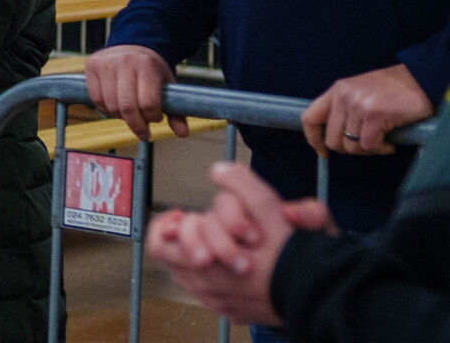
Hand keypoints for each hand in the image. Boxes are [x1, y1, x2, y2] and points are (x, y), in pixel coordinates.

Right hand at [85, 44, 187, 140]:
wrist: (131, 46)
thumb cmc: (151, 70)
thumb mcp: (167, 85)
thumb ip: (177, 110)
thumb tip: (182, 133)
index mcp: (147, 65)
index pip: (148, 102)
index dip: (153, 117)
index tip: (156, 119)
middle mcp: (125, 62)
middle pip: (127, 107)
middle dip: (136, 125)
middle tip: (143, 132)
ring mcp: (106, 63)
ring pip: (110, 105)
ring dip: (121, 118)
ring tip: (130, 115)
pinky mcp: (92, 66)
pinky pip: (96, 100)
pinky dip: (106, 110)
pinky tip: (115, 108)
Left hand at [147, 163, 319, 325]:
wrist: (320, 296)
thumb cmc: (296, 253)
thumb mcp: (271, 209)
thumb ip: (242, 185)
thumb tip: (218, 170)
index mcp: (209, 261)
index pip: (162, 239)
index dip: (171, 222)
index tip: (186, 213)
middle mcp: (206, 284)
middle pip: (167, 254)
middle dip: (186, 235)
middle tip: (203, 224)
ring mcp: (214, 300)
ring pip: (183, 270)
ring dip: (196, 252)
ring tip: (218, 240)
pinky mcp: (228, 311)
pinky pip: (201, 289)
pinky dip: (208, 272)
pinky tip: (229, 259)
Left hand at [300, 63, 433, 156]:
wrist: (419, 79)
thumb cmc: (392, 89)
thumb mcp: (358, 92)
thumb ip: (343, 109)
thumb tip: (334, 136)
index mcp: (336, 91)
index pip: (309, 118)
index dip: (313, 139)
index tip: (322, 151)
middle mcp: (343, 97)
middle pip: (331, 139)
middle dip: (348, 149)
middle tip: (365, 146)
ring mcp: (357, 106)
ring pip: (350, 145)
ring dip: (367, 149)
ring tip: (381, 141)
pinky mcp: (374, 115)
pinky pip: (368, 145)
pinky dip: (380, 149)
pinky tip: (389, 143)